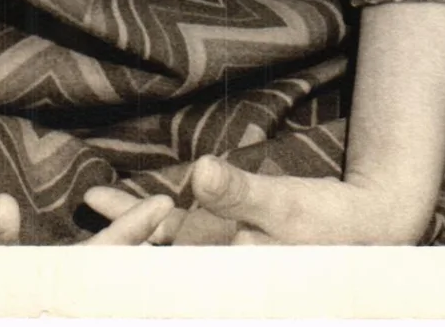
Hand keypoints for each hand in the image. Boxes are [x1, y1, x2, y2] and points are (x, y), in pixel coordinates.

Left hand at [83, 153, 432, 245]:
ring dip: (127, 225)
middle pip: (155, 258)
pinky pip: (179, 230)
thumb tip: (200, 172)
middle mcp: (214, 272)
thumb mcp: (283, 204)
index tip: (95, 234)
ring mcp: (217, 257)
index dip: (130, 242)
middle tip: (82, 217)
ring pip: (161, 244)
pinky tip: (122, 203)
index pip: (167, 259)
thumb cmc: (324, 220)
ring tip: (94, 201)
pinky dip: (152, 217)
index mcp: (224, 271)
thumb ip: (240, 193)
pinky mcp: (225, 241)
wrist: (362, 227)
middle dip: (119, 240)